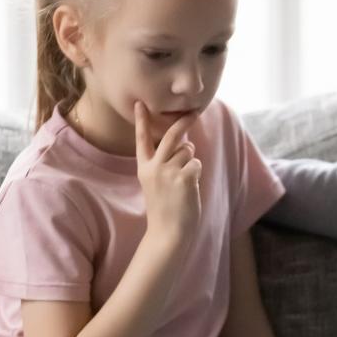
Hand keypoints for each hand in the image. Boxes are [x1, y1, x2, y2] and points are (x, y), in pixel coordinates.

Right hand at [134, 101, 201, 245]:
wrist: (168, 233)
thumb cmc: (166, 208)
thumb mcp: (157, 183)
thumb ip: (165, 163)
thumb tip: (185, 144)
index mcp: (144, 168)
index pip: (142, 140)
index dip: (142, 121)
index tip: (140, 104)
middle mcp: (153, 167)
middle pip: (171, 136)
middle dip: (184, 122)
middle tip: (194, 112)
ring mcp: (168, 172)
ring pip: (188, 151)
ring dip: (191, 162)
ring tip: (183, 182)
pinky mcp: (184, 178)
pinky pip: (196, 163)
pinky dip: (196, 173)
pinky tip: (189, 188)